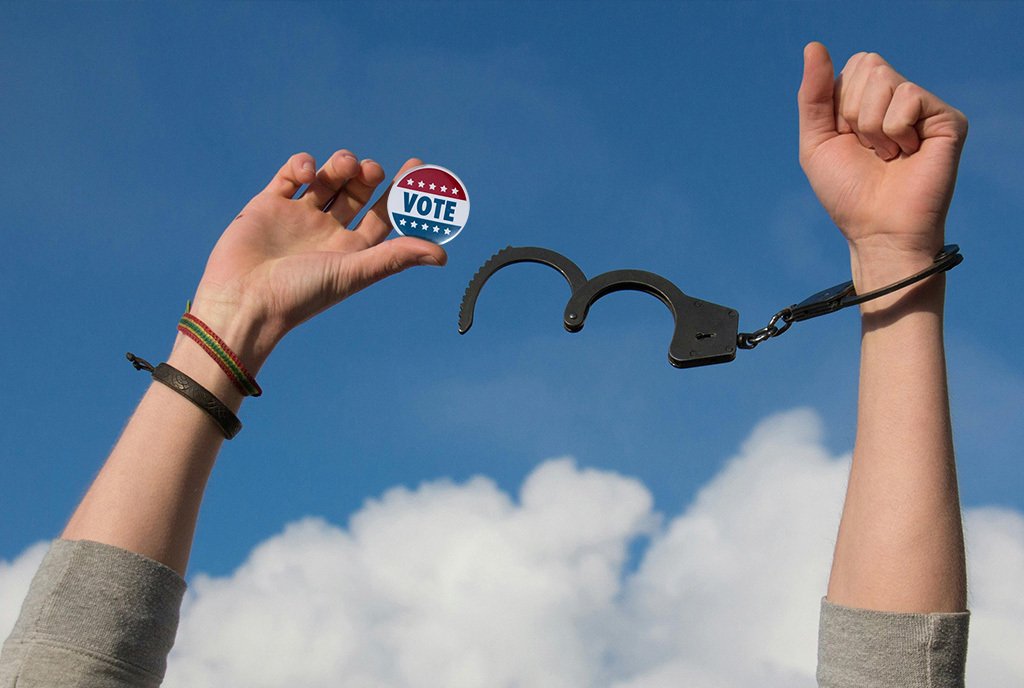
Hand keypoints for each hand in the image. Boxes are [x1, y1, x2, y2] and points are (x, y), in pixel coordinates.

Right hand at [186, 151, 446, 368]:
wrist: (243, 301)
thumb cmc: (300, 295)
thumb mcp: (353, 273)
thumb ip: (395, 257)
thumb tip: (442, 254)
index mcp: (352, 251)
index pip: (384, 216)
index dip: (403, 193)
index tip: (417, 166)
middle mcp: (327, 233)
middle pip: (357, 194)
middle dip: (369, 176)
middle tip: (374, 170)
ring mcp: (298, 217)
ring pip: (328, 180)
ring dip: (341, 165)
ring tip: (346, 167)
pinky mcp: (268, 205)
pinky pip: (291, 175)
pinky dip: (304, 165)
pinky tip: (309, 173)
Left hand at [797, 43, 967, 286]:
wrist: (876, 229)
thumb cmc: (848, 193)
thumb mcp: (816, 142)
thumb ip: (812, 95)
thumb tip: (814, 46)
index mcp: (868, 100)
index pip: (851, 67)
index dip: (839, 106)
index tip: (847, 139)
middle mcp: (898, 99)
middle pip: (867, 65)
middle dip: (853, 112)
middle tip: (868, 149)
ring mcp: (924, 108)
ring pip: (885, 80)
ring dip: (872, 126)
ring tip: (887, 155)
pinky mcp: (946, 119)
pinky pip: (908, 97)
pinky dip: (894, 131)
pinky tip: (907, 154)